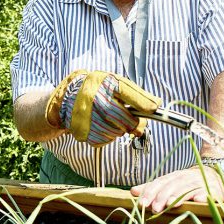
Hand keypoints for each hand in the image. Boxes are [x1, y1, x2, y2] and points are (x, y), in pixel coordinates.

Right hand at [45, 70, 160, 145]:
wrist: (67, 98)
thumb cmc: (98, 89)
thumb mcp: (115, 83)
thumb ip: (137, 94)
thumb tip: (157, 105)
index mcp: (105, 83)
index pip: (129, 94)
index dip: (144, 104)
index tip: (154, 109)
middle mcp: (95, 99)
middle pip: (126, 120)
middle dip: (132, 122)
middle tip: (129, 120)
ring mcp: (88, 117)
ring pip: (117, 132)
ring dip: (118, 129)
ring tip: (108, 119)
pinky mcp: (83, 132)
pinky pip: (104, 140)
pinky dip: (107, 136)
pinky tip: (100, 125)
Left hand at [130, 165, 223, 212]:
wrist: (215, 177)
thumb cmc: (188, 184)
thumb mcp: (170, 184)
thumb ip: (153, 189)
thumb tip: (133, 191)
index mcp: (173, 177)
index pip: (160, 183)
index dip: (150, 192)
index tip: (142, 203)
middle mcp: (185, 178)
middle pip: (172, 186)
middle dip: (162, 197)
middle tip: (154, 209)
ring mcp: (199, 183)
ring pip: (187, 189)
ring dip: (179, 196)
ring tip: (171, 205)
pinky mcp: (213, 190)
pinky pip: (208, 192)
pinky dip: (203, 195)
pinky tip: (198, 200)